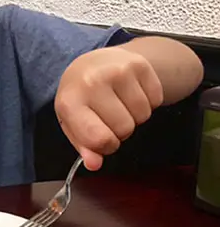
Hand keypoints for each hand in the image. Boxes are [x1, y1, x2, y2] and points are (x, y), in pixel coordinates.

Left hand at [55, 47, 163, 170]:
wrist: (93, 62)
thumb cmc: (80, 96)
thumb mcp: (72, 121)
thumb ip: (83, 145)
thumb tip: (94, 164)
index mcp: (70, 101)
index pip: (99, 138)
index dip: (106, 146)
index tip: (103, 138)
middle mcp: (92, 82)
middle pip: (125, 129)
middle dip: (121, 130)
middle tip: (110, 116)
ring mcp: (117, 70)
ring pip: (143, 116)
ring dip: (135, 117)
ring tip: (120, 104)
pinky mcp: (139, 64)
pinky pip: (156, 100)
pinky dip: (148, 102)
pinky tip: (130, 93)